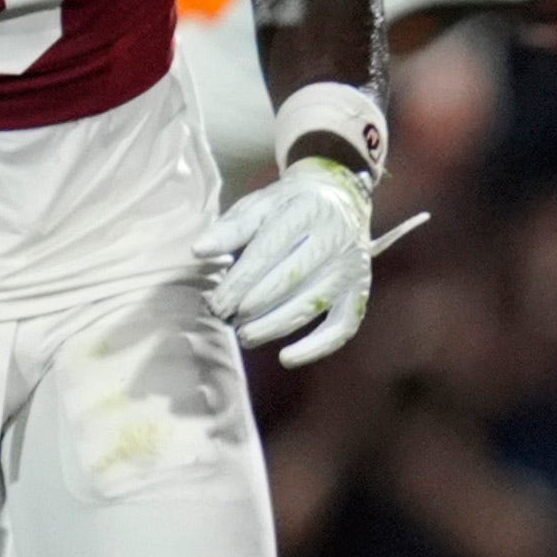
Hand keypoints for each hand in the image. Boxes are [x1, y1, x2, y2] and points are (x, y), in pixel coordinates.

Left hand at [198, 157, 379, 368]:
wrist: (341, 199)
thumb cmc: (290, 205)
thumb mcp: (260, 204)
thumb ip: (231, 228)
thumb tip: (199, 251)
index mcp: (305, 211)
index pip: (269, 252)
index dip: (241, 282)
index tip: (216, 303)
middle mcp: (333, 239)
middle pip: (290, 280)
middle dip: (253, 305)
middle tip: (226, 319)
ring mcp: (349, 269)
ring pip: (312, 305)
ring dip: (274, 326)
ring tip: (245, 335)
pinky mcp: (358, 292)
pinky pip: (342, 327)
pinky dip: (316, 347)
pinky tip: (286, 358)